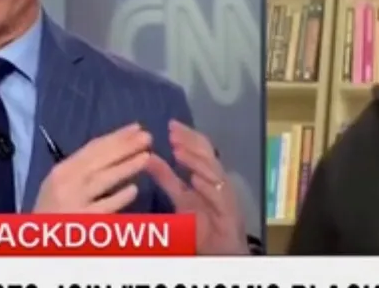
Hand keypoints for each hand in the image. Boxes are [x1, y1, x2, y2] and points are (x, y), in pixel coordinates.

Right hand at [32, 123, 150, 212]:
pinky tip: (134, 190)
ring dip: (126, 166)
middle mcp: (66, 182)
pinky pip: (103, 207)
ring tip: (146, 157)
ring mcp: (73, 201)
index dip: (116, 137)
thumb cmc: (51, 212)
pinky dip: (118, 198)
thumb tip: (115, 148)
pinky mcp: (81, 221)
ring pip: (103, 180)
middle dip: (125, 146)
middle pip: (99, 160)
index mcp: (62, 170)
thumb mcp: (60, 184)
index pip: (92, 148)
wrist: (36, 243)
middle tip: (147, 136)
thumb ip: (82, 169)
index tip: (136, 127)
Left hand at [146, 120, 246, 254]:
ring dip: (196, 160)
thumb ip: (166, 178)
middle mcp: (219, 181)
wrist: (221, 252)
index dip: (187, 136)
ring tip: (179, 150)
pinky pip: (219, 196)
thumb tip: (148, 157)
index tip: (170, 125)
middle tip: (173, 131)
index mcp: (208, 176)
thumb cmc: (203, 226)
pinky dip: (208, 186)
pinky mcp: (229, 212)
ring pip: (213, 172)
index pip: (200, 150)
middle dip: (191, 142)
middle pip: (208, 155)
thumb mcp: (180, 198)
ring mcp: (225, 195)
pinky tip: (195, 179)